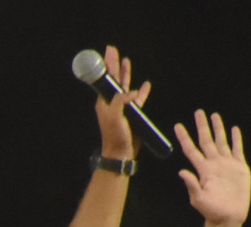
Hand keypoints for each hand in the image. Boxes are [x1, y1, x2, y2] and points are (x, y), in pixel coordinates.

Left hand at [94, 45, 149, 160]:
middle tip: (113, 50)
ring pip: (125, 86)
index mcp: (105, 101)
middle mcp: (112, 102)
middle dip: (114, 64)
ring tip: (126, 61)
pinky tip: (145, 84)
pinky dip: (141, 91)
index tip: (107, 51)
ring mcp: (122, 107)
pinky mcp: (132, 113)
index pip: (106, 78)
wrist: (121, 152)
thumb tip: (133, 92)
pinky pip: (137, 99)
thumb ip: (121, 100)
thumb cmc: (114, 135)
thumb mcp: (114, 115)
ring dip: (126, 74)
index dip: (107, 64)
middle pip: (114, 79)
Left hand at [175, 110, 249, 226]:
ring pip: (221, 141)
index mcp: (203, 170)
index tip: (177, 126)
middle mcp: (214, 164)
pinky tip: (234, 129)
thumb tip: (181, 172)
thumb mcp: (198, 199)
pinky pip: (237, 150)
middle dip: (202, 126)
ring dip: (218, 129)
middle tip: (198, 112)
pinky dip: (236, 139)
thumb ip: (192, 185)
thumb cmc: (211, 210)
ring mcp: (226, 164)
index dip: (185, 138)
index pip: (192, 150)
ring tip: (215, 116)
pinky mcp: (239, 167)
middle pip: (207, 141)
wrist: (229, 216)